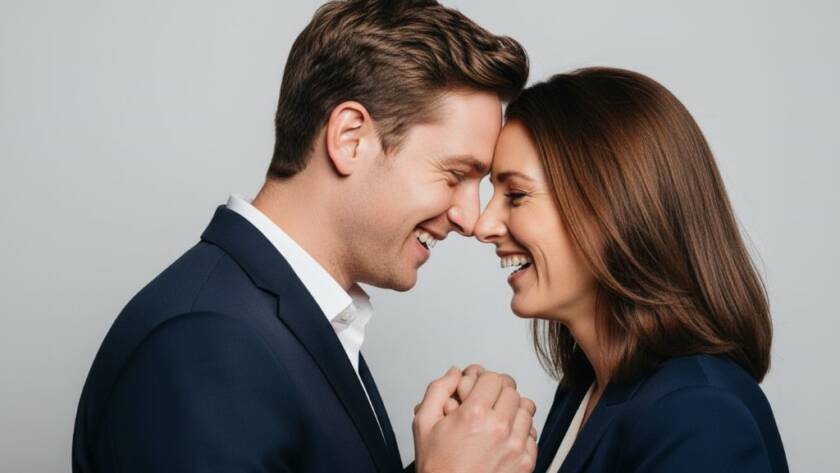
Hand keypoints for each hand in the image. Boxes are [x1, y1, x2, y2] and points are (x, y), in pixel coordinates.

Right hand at [413, 367, 536, 472]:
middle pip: (512, 391)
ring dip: (513, 410)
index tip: (479, 388)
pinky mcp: (526, 462)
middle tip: (487, 402)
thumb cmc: (437, 467)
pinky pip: (533, 434)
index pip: (494, 378)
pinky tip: (504, 439)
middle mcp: (499, 427)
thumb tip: (454, 373)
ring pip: (526, 409)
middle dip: (498, 392)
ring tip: (497, 419)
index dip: (484, 380)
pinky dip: (521, 433)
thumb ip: (437, 390)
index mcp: (474, 414)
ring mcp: (515, 445)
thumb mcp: (424, 424)